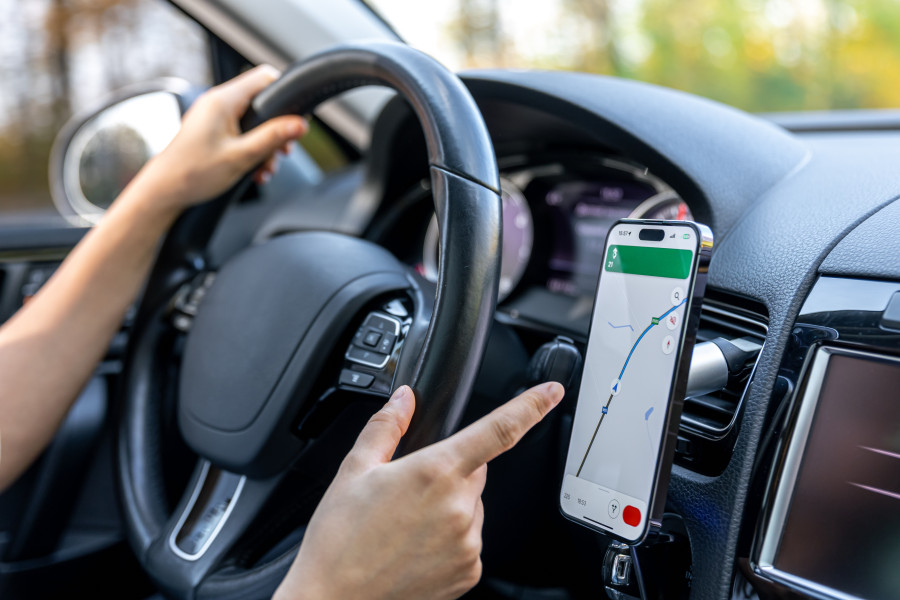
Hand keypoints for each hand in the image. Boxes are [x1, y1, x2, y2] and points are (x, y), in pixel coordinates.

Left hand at [133, 65, 306, 213]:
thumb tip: (300, 124)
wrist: (165, 190)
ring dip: (266, 145)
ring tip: (266, 168)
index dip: (285, 95)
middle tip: (282, 152)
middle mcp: (217, 103)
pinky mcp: (213, 130)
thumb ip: (272, 137)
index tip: (296, 118)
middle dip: (277, 129)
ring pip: (254, 122)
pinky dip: (252, 150)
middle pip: (262, 103)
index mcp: (223, 101)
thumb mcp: (241, 156)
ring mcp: (214, 117)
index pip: (264, 77)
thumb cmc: (194, 173)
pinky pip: (242, 133)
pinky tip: (255, 170)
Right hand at [274, 381, 564, 599]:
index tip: (553, 391)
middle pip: (475, 472)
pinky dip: (451, 537)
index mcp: (435, 471)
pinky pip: (469, 540)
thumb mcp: (354, 470)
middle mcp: (459, 507)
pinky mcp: (469, 572)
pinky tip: (415, 546)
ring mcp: (468, 543)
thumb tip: (404, 398)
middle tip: (409, 490)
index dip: (532, 406)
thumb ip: (386, 426)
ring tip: (405, 525)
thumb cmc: (338, 539)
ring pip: (472, 507)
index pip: (498, 430)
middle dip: (451, 471)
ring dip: (450, 507)